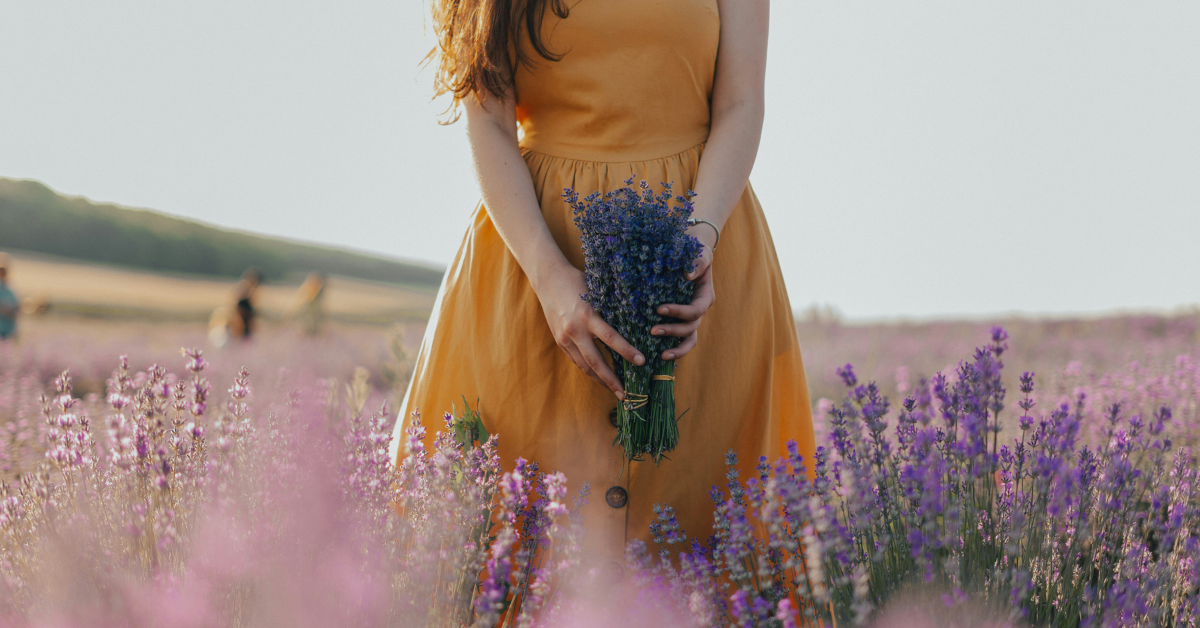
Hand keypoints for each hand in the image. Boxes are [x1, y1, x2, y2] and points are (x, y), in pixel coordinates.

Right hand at [534, 262, 644, 399]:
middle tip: (626, 394)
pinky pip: (577, 360)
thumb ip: (610, 310)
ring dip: (600, 380)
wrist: (548, 279)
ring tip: (615, 390)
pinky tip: (600, 376)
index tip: (642, 362)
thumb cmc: (577, 281)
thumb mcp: (597, 293)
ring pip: (584, 366)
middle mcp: (575, 330)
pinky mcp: (560, 341)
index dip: (627, 351)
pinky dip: (589, 370)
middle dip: (611, 380)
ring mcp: (565, 338)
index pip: (611, 338)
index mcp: (587, 315)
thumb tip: (633, 323)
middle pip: (596, 361)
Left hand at [651, 231, 715, 360]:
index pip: (695, 310)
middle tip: (652, 331)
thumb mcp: (700, 253)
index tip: (659, 309)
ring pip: (688, 339)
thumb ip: (697, 262)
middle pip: (690, 328)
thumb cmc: (694, 252)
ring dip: (675, 347)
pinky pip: (681, 341)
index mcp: (705, 297)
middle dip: (672, 331)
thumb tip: (687, 274)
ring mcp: (690, 319)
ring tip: (660, 355)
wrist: (687, 255)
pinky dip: (674, 349)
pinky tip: (659, 356)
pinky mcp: (680, 322)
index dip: (679, 312)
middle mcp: (699, 310)